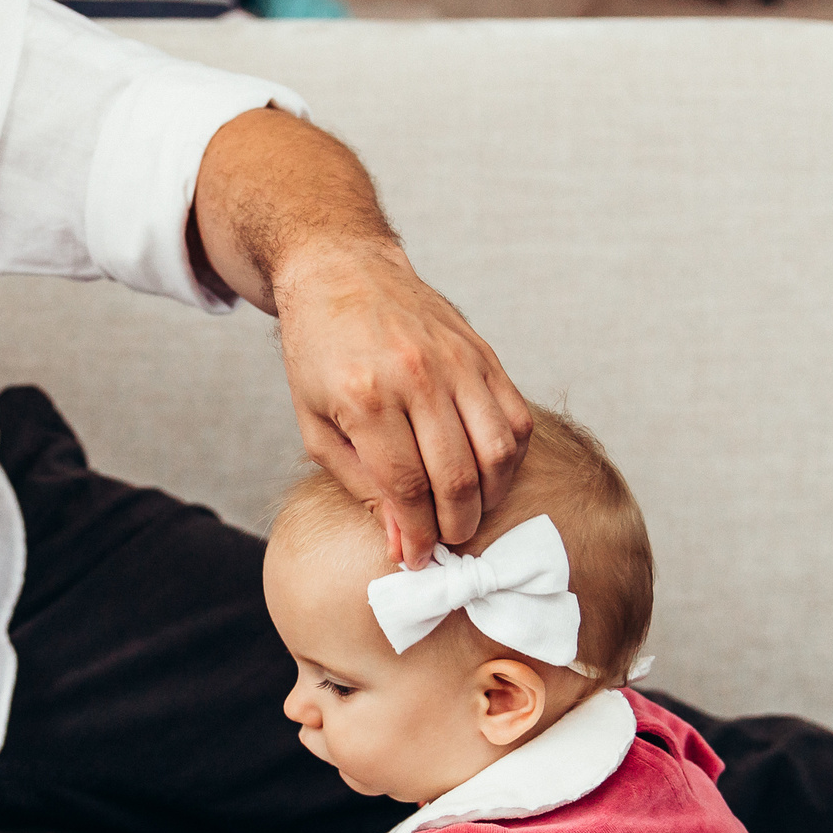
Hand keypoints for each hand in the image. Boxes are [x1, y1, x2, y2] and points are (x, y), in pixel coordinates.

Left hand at [275, 240, 531, 559]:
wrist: (343, 274)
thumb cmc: (320, 355)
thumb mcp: (316, 425)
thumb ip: (361, 486)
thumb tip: (404, 543)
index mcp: (365, 397)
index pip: (406, 487)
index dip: (419, 534)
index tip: (420, 559)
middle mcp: (417, 377)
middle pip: (457, 476)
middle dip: (456, 526)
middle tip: (446, 542)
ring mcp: (457, 362)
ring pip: (498, 452)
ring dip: (490, 498)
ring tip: (468, 513)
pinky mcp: (483, 354)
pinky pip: (515, 419)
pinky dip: (510, 458)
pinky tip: (488, 473)